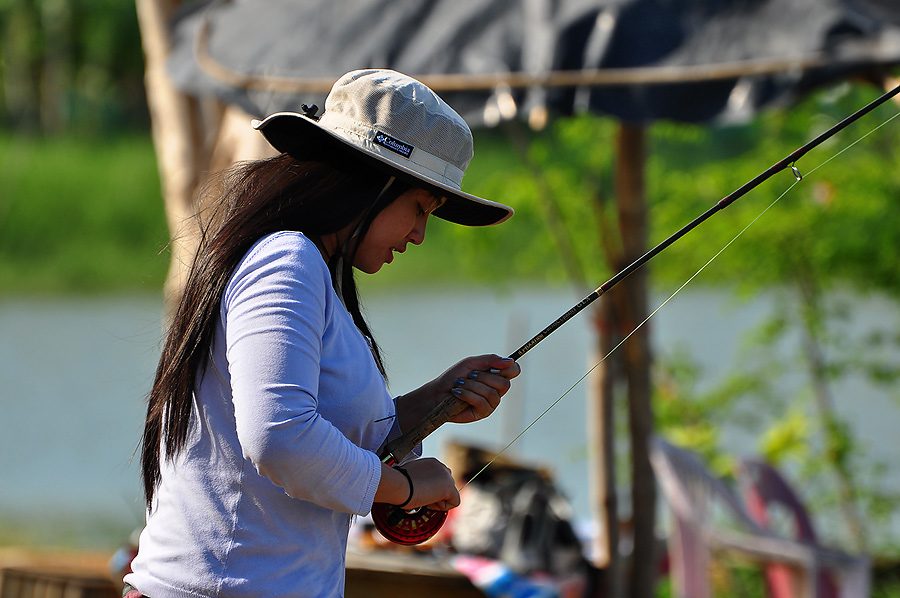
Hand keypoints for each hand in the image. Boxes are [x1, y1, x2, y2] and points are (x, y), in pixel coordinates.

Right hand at [376, 458, 459, 510]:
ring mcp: (446, 476)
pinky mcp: (449, 488)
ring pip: (451, 494)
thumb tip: (417, 485)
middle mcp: (441, 467)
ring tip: (424, 499)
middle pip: (447, 485)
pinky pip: (455, 502)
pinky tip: (430, 503)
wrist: (399, 485)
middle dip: (437, 493)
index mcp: (432, 463)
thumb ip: (419, 478)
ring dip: (439, 500)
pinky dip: (444, 507)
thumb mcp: (409, 475)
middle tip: (422, 496)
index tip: (420, 491)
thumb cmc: (399, 482)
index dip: (431, 487)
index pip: (439, 477)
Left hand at [395, 354, 520, 432]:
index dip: (510, 368)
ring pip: (492, 393)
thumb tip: (510, 361)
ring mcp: (492, 402)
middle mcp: (497, 390)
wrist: (437, 393)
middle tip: (470, 376)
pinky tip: (457, 393)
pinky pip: (482, 402)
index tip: (498, 366)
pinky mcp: (483, 413)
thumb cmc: (453, 378)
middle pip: (505, 383)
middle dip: (484, 377)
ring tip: (459, 384)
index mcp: (496, 375)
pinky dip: (467, 395)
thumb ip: (490, 360)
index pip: (514, 371)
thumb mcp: (470, 364)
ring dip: (472, 386)